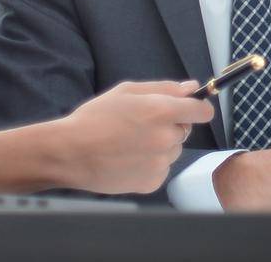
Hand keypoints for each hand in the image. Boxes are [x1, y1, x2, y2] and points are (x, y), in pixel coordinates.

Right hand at [51, 80, 214, 194]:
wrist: (69, 153)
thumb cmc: (94, 118)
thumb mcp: (128, 91)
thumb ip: (165, 88)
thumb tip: (192, 88)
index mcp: (162, 111)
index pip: (202, 111)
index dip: (196, 109)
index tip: (189, 109)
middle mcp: (166, 138)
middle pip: (184, 130)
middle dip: (170, 126)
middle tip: (141, 125)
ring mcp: (160, 163)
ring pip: (173, 151)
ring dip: (160, 146)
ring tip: (130, 143)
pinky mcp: (151, 182)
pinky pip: (162, 169)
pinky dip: (150, 165)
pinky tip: (128, 159)